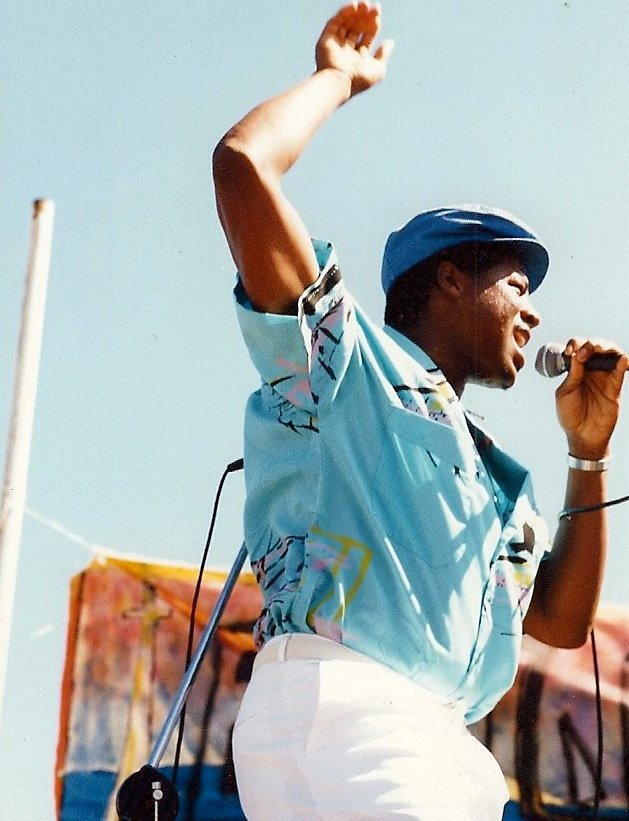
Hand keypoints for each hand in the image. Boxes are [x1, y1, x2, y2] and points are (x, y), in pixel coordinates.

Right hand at [315, 2, 394, 96]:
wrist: (339, 82)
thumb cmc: (359, 80)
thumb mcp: (378, 69)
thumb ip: (383, 55)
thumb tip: (390, 42)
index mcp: (358, 58)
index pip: (366, 36)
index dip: (373, 25)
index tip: (378, 17)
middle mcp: (346, 51)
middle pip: (357, 28)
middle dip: (365, 17)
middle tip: (374, 8)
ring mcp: (335, 45)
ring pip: (346, 24)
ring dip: (355, 13)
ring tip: (365, 4)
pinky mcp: (326, 40)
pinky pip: (335, 22)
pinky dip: (344, 13)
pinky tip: (354, 6)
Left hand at [555, 337, 628, 458]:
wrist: (582, 435)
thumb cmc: (570, 414)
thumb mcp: (565, 393)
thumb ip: (572, 374)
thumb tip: (576, 354)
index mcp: (575, 368)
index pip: (578, 348)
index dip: (575, 344)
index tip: (569, 351)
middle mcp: (591, 369)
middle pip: (596, 347)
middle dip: (591, 343)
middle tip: (583, 351)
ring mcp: (604, 377)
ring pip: (611, 354)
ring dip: (607, 347)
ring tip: (599, 349)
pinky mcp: (615, 387)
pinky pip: (621, 373)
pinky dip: (623, 363)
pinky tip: (623, 359)